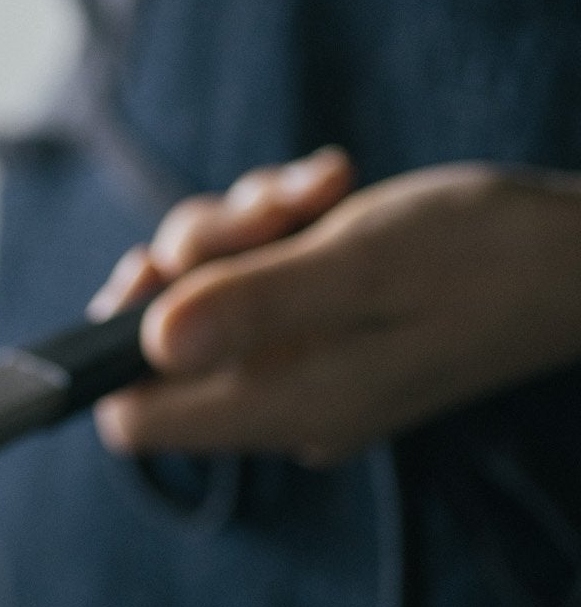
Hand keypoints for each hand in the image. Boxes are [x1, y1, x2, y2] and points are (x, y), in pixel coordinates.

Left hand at [88, 149, 580, 465]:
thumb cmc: (487, 257)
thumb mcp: (361, 265)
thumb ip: (255, 305)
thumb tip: (148, 339)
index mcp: (285, 404)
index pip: (135, 418)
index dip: (118, 341)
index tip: (163, 272)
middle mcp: (284, 398)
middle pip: (162, 335)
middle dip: (196, 252)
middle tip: (269, 213)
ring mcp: (305, 362)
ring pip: (209, 286)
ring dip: (245, 222)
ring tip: (320, 190)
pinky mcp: (325, 324)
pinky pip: (259, 271)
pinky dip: (281, 222)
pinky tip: (332, 188)